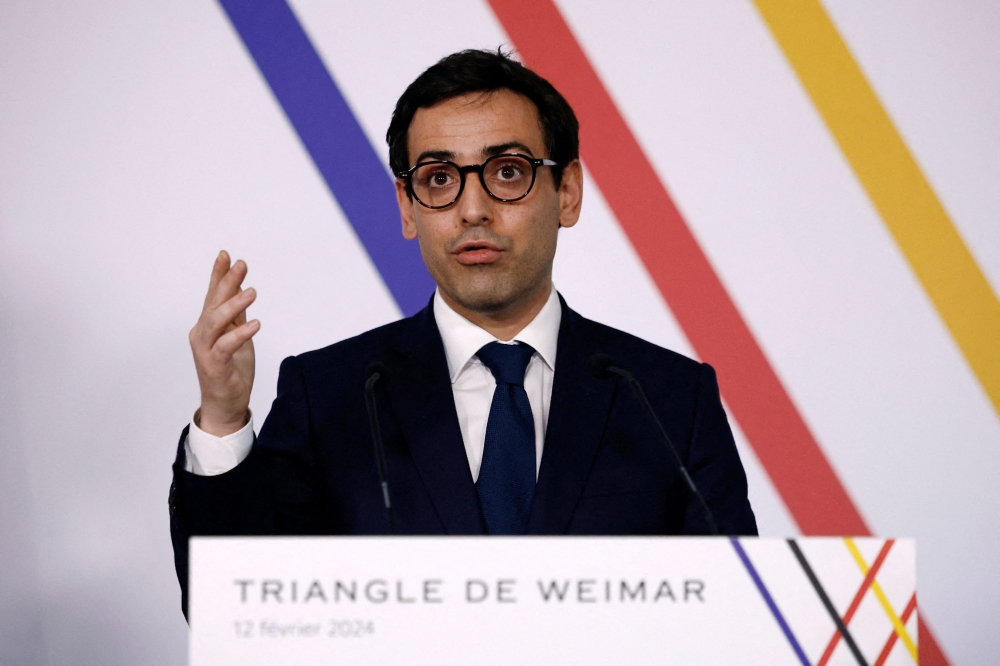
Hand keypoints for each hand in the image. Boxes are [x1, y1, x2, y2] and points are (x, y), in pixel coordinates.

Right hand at [189, 251, 259, 435]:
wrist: (225, 403)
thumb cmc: (231, 369)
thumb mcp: (238, 335)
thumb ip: (237, 314)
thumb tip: (241, 288)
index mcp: (208, 325)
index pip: (213, 295)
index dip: (218, 274)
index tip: (227, 255)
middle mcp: (202, 333)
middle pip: (213, 302)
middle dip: (226, 281)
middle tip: (241, 264)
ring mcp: (206, 349)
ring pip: (216, 321)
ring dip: (234, 304)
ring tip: (252, 291)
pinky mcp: (214, 365)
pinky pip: (226, 346)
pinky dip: (240, 334)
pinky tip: (255, 324)